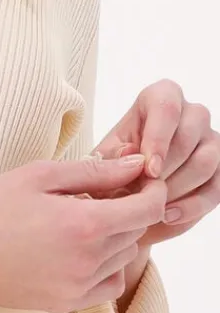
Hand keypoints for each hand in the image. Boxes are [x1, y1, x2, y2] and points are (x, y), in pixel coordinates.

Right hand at [0, 153, 166, 311]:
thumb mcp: (39, 175)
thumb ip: (94, 170)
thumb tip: (136, 163)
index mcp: (84, 224)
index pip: (148, 208)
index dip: (151, 188)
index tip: (138, 177)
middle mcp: (88, 261)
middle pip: (137, 231)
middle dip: (129, 208)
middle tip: (100, 190)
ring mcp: (78, 287)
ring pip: (125, 258)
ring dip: (116, 236)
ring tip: (81, 217)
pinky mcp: (65, 304)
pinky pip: (108, 285)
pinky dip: (105, 265)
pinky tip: (77, 247)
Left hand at [93, 79, 219, 246]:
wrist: (128, 195)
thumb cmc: (114, 166)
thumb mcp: (104, 158)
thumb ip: (112, 155)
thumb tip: (132, 153)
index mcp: (160, 97)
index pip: (166, 107)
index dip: (159, 140)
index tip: (149, 171)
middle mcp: (191, 113)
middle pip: (189, 135)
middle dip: (166, 169)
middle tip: (144, 192)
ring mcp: (211, 140)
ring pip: (206, 161)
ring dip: (177, 188)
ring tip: (151, 206)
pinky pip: (216, 188)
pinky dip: (192, 206)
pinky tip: (168, 215)